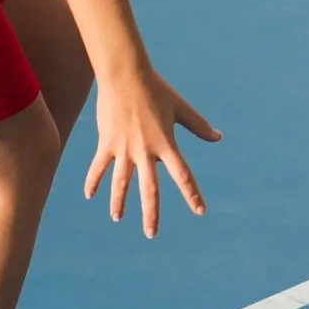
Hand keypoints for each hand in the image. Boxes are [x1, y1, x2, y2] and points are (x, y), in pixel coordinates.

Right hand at [84, 67, 221, 237]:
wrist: (125, 75)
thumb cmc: (156, 90)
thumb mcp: (180, 108)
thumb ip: (199, 126)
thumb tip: (219, 137)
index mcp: (166, 143)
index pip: (183, 175)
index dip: (192, 194)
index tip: (200, 211)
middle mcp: (146, 151)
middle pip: (150, 189)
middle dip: (151, 214)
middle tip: (151, 234)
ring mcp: (124, 148)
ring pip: (122, 183)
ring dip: (119, 202)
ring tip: (118, 218)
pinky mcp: (107, 143)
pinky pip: (99, 167)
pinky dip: (94, 181)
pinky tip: (90, 195)